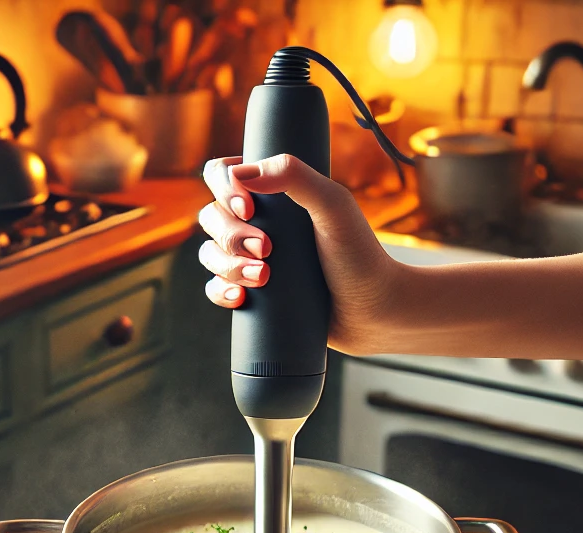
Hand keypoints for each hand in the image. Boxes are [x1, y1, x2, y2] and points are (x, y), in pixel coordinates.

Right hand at [197, 154, 406, 354]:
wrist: (372, 310)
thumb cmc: (360, 255)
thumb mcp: (334, 207)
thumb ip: (297, 177)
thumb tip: (243, 173)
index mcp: (275, 192)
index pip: (224, 174)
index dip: (225, 188)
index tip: (248, 208)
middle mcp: (259, 222)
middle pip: (211, 216)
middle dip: (231, 235)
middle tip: (268, 249)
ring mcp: (251, 257)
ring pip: (210, 253)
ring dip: (227, 264)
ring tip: (263, 277)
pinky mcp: (251, 292)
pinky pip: (214, 288)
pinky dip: (220, 291)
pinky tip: (240, 297)